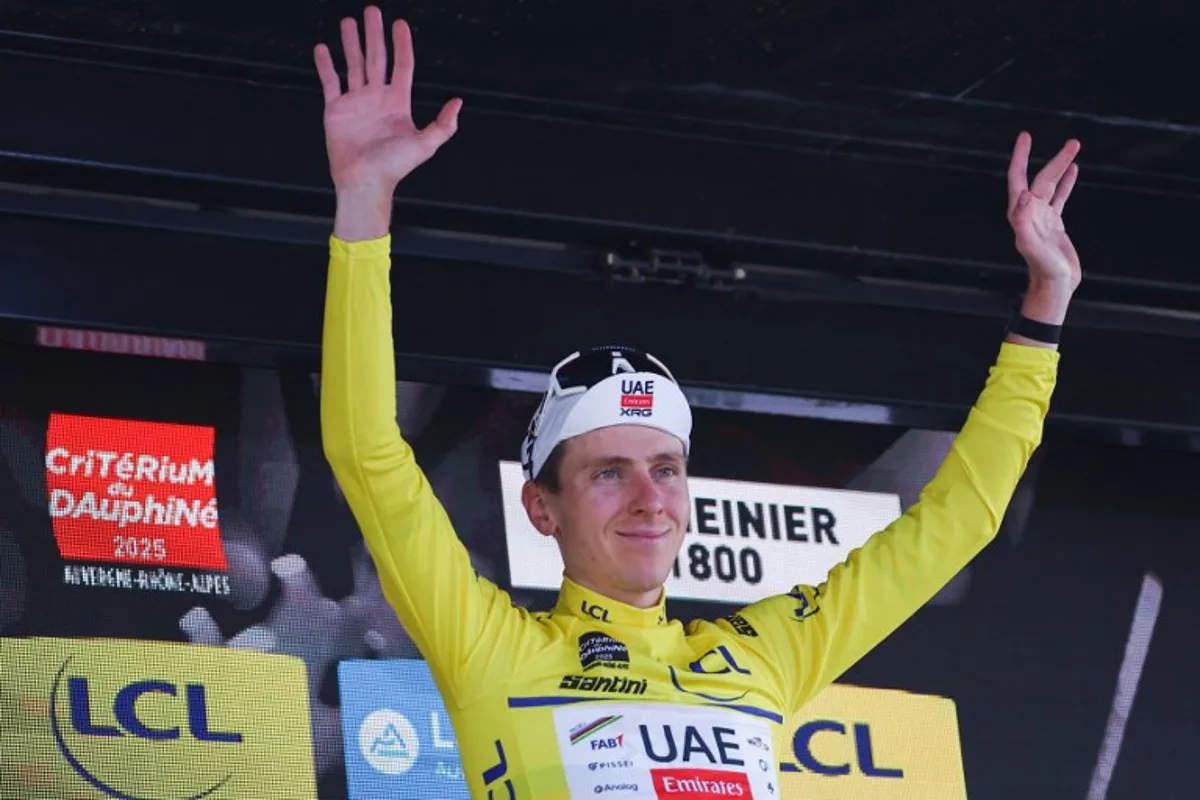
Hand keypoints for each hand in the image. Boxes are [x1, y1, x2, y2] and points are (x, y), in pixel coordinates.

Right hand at [313, 6, 460, 198]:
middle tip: (372, 11)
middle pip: (376, 58)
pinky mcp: (336, 109)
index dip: (402, 45)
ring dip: (351, 43)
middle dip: (374, 35)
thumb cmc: (393, 167)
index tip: (400, 25)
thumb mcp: (425, 145)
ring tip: (348, 21)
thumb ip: (443, 125)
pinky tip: (323, 48)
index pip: (402, 66)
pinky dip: (326, 65)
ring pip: (353, 64)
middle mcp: (377, 98)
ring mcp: (356, 102)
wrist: (364, 182)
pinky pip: (330, 81)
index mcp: (397, 103)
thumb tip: (458, 103)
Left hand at [1007, 132, 1081, 291]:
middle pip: (1041, 179)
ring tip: (1074, 147)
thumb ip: (1023, 221)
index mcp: (1020, 214)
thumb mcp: (1031, 244)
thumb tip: (1022, 195)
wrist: (1054, 285)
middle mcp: (1029, 212)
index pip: (1018, 179)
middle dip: (1055, 159)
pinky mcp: (1054, 223)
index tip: (1026, 137)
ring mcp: (1042, 216)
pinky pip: (1061, 196)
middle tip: (1074, 142)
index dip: (1020, 157)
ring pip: (1052, 184)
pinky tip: (1074, 170)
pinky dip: (1067, 182)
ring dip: (1062, 166)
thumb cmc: (1043, 268)